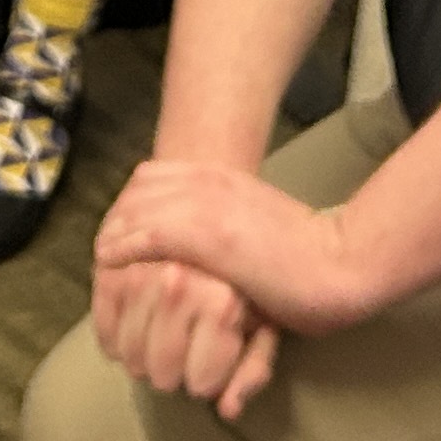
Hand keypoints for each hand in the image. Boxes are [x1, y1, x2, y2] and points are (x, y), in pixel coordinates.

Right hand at [92, 245, 278, 418]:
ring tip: (155, 348)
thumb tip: (227, 410)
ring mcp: (141, 271)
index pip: (201, 381)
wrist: (222, 221)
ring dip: (141, 361)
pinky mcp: (112, 262)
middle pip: (161, 371)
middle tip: (178, 363)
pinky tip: (128, 333)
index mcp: (221, 301)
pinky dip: (111, 336)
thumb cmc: (248, 281)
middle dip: (171, 376)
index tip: (208, 372)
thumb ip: (252, 368)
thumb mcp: (264, 321)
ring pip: (130, 352)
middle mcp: (179, 284)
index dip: (205, 383)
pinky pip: (102, 320)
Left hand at [95, 158, 369, 339]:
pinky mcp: (205, 235)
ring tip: (101, 259)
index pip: (154, 176)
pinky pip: (146, 234)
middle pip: (139, 189)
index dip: (132, 203)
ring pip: (137, 209)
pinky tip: (110, 263)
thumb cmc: (309, 257)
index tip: (120, 231)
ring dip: (114, 232)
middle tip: (104, 246)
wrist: (338, 264)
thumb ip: (226, 227)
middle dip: (117, 215)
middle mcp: (209, 182)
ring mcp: (206, 205)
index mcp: (223, 176)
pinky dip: (123, 247)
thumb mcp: (258, 227)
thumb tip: (203, 250)